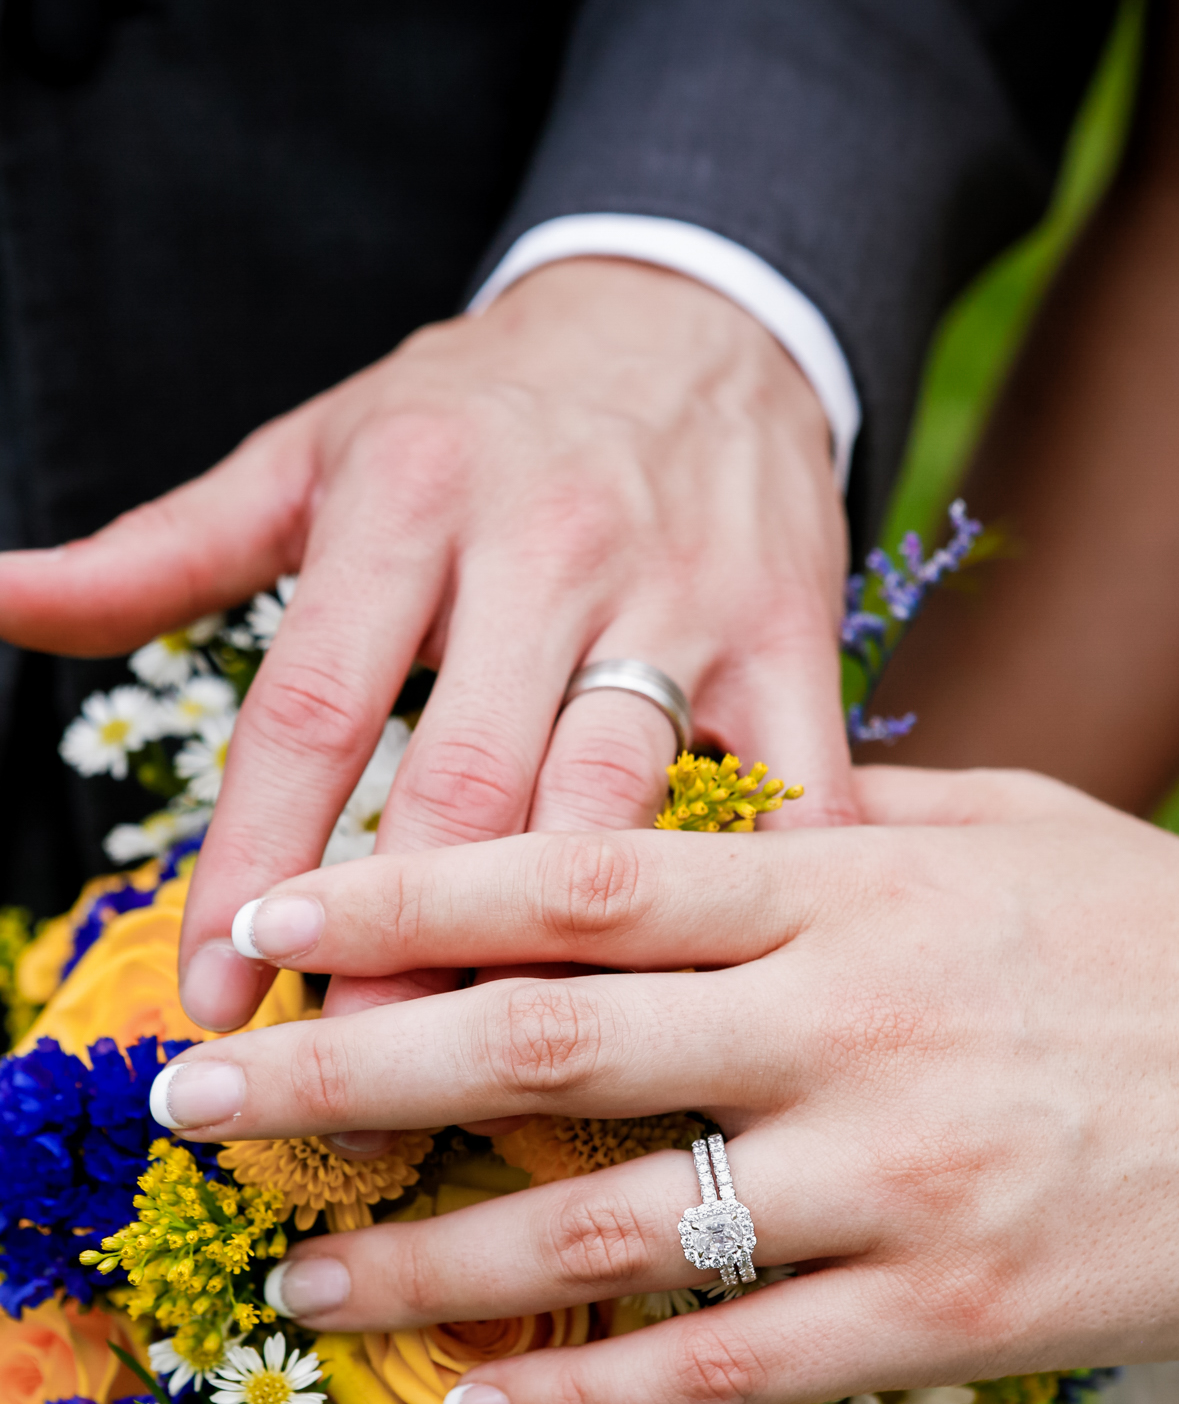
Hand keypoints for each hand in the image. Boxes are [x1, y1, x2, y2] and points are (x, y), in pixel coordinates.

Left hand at [0, 258, 851, 1028]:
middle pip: (463, 782)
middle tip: (342, 1086)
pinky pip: (790, 780)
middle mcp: (544, 547)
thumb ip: (161, 552)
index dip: (252, 861)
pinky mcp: (792, 635)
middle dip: (397, 947)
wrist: (691, 317)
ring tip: (489, 1079)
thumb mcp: (313, 450)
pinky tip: (725, 993)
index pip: (312, 708)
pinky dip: (763, 885)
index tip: (213, 993)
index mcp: (405, 500)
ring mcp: (682, 596)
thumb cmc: (477, 410)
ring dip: (550, 953)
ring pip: (612, 801)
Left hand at [145, 768, 1178, 1403]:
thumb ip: (835, 818)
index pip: (583, 882)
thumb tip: (675, 821)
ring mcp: (900, 1177)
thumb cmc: (1170, 946)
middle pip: (547, 1048)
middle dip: (345, 1075)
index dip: (405, 900)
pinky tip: (474, 1399)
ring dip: (430, 1263)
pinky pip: (728, 1361)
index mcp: (857, 885)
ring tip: (305, 1280)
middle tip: (197, 1100)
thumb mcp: (1012, 830)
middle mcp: (855, 1023)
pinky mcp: (954, 1311)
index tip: (272, 926)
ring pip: (611, 1229)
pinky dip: (586, 1387)